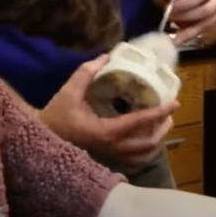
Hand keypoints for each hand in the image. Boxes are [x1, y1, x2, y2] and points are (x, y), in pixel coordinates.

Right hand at [39, 55, 177, 167]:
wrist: (40, 138)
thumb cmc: (55, 114)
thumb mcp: (69, 91)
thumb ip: (87, 72)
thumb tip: (106, 56)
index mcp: (105, 131)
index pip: (139, 122)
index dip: (159, 112)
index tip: (174, 103)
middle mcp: (111, 147)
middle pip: (148, 143)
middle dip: (162, 127)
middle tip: (169, 112)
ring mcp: (110, 155)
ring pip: (143, 155)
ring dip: (157, 140)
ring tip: (162, 124)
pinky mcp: (107, 157)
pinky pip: (133, 160)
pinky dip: (145, 152)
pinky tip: (148, 140)